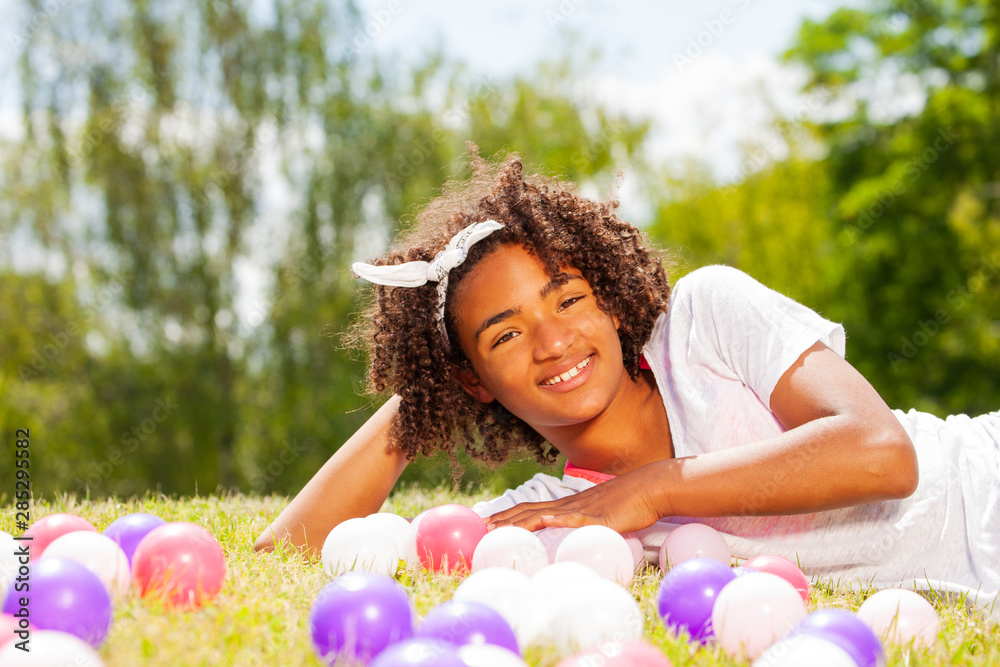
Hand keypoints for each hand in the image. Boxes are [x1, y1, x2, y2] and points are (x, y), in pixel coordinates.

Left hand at [485, 465, 665, 533]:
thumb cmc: (630, 502)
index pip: (530, 509)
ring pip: (543, 515)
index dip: (508, 515)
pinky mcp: (598, 518)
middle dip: (502, 519)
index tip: (487, 522)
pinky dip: (557, 520)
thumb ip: (586, 522)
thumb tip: (575, 535)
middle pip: (528, 511)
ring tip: (497, 528)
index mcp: (568, 505)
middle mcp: (569, 505)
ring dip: (518, 522)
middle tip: (479, 528)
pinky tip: (544, 521)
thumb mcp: (601, 514)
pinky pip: (575, 519)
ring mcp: (582, 510)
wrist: (650, 487)